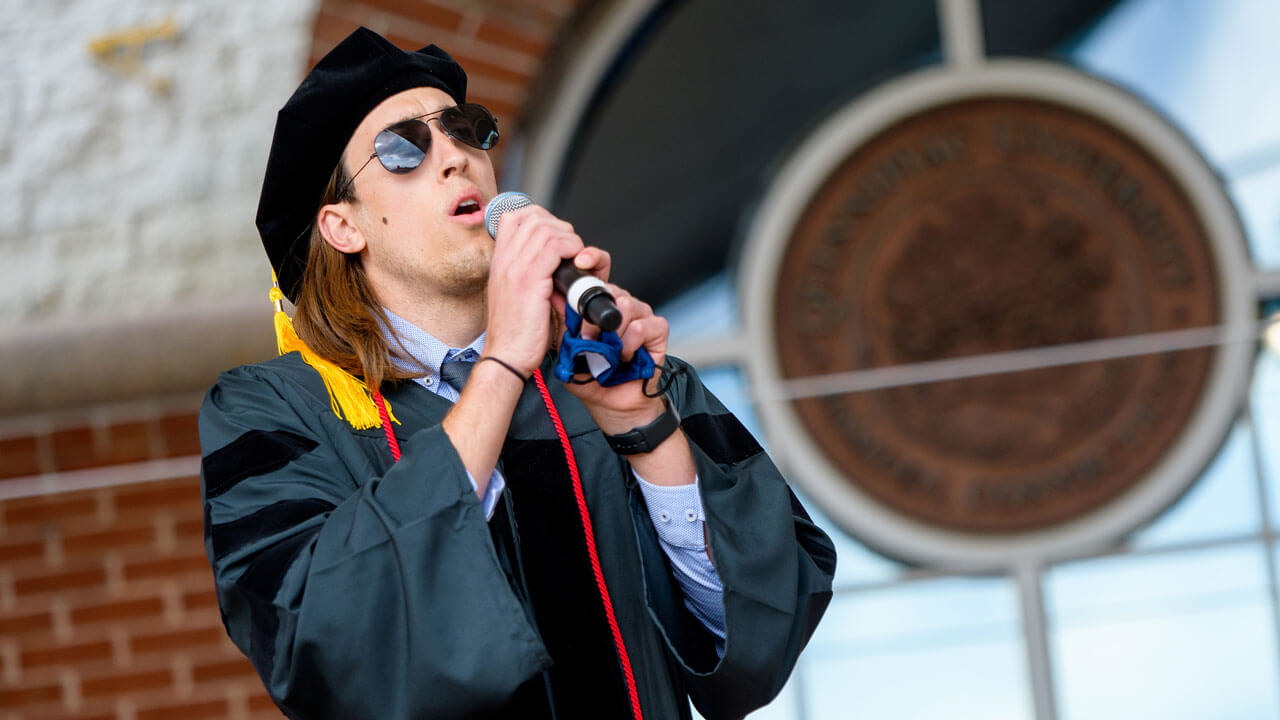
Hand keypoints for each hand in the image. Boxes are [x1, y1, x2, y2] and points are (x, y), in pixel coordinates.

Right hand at [483, 204, 611, 374]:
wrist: (507, 357)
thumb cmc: (517, 333)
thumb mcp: (520, 295)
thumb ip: (534, 275)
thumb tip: (561, 265)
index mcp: (500, 261)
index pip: (513, 216)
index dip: (541, 219)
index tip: (557, 237)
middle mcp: (504, 260)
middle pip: (533, 216)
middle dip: (560, 227)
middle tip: (571, 250)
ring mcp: (514, 267)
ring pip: (546, 228)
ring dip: (569, 239)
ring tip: (575, 260)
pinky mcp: (529, 280)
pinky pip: (555, 246)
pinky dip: (571, 249)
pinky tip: (576, 266)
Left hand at [559, 283, 670, 433]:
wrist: (614, 403)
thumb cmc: (594, 378)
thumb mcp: (570, 352)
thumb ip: (566, 328)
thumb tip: (558, 303)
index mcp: (603, 309)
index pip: (596, 287)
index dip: (585, 295)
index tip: (577, 311)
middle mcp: (624, 309)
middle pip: (613, 293)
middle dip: (596, 319)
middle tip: (591, 340)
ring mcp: (643, 317)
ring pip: (628, 306)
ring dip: (614, 333)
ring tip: (611, 352)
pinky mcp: (658, 330)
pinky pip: (642, 326)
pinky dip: (630, 342)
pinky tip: (626, 356)